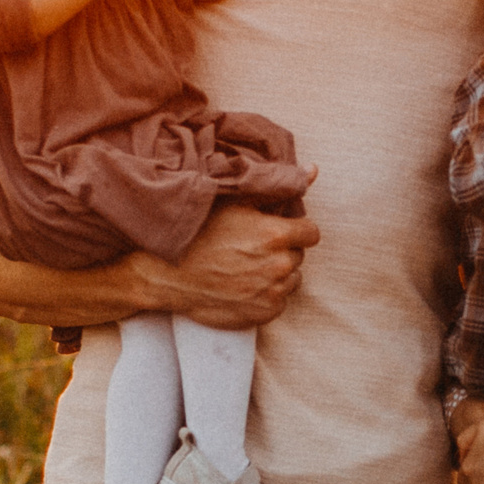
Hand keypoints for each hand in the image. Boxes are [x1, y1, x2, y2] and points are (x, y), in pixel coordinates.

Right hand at [133, 204, 318, 330]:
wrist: (169, 274)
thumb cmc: (200, 233)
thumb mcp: (237, 202)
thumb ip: (278, 187)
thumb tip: (314, 169)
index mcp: (276, 235)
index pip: (311, 232)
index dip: (295, 229)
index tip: (277, 231)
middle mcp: (280, 264)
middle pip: (299, 255)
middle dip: (283, 250)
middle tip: (254, 248)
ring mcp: (273, 291)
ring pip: (291, 279)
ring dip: (277, 273)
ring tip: (247, 267)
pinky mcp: (265, 313)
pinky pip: (280, 301)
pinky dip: (268, 295)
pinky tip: (245, 285)